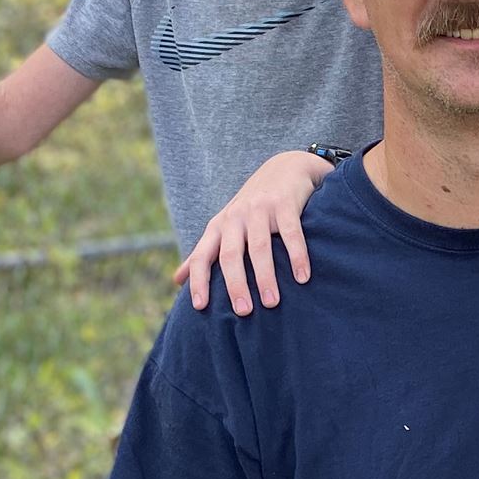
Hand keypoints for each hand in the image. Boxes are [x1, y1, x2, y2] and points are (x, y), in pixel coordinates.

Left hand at [179, 152, 332, 314]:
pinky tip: (302, 278)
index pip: (202, 256)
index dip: (199, 281)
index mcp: (219, 227)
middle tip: (243, 312)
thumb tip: (176, 280)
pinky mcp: (284, 204)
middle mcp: (235, 217)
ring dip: (265, 276)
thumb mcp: (224, 226)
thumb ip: (202, 253)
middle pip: (230, 255)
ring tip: (272, 303)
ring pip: (259, 247)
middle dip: (235, 285)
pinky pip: (290, 234)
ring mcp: (259, 209)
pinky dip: (297, 256)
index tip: (200, 307)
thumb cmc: (252, 207)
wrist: (285, 167)